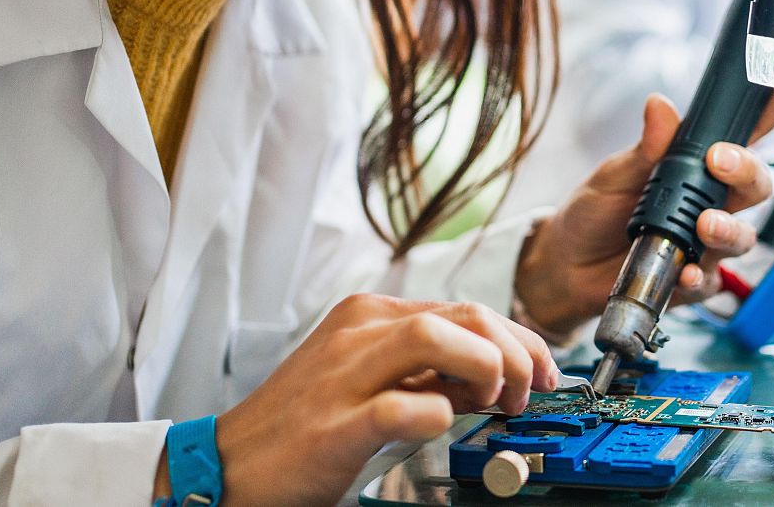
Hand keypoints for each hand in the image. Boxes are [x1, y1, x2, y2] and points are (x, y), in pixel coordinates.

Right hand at [155, 295, 559, 505]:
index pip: (470, 308)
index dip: (522, 340)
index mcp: (373, 316)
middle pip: (466, 315)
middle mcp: (360, 333)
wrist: (229, 464)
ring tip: (494, 404)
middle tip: (526, 394)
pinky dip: (433, 413)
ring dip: (487, 369)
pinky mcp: (332, 426)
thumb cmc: (306, 423)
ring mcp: (344, 376)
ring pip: (437, 338)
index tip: (544, 371)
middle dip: (517, 352)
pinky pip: (399, 407)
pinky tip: (442, 423)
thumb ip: (430, 370)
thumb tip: (496, 374)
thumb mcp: (375, 380)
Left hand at [514, 87, 773, 332]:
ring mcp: (706, 242)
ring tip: (705, 224)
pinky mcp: (693, 280)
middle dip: (748, 171)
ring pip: (744, 235)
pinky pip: (711, 281)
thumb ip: (646, 147)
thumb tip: (660, 106)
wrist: (565, 263)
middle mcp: (711, 201)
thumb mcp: (615, 172)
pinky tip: (685, 272)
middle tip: (722, 162)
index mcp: (697, 165)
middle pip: (756, 184)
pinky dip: (700, 276)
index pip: (745, 132)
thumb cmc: (596, 209)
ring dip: (729, 228)